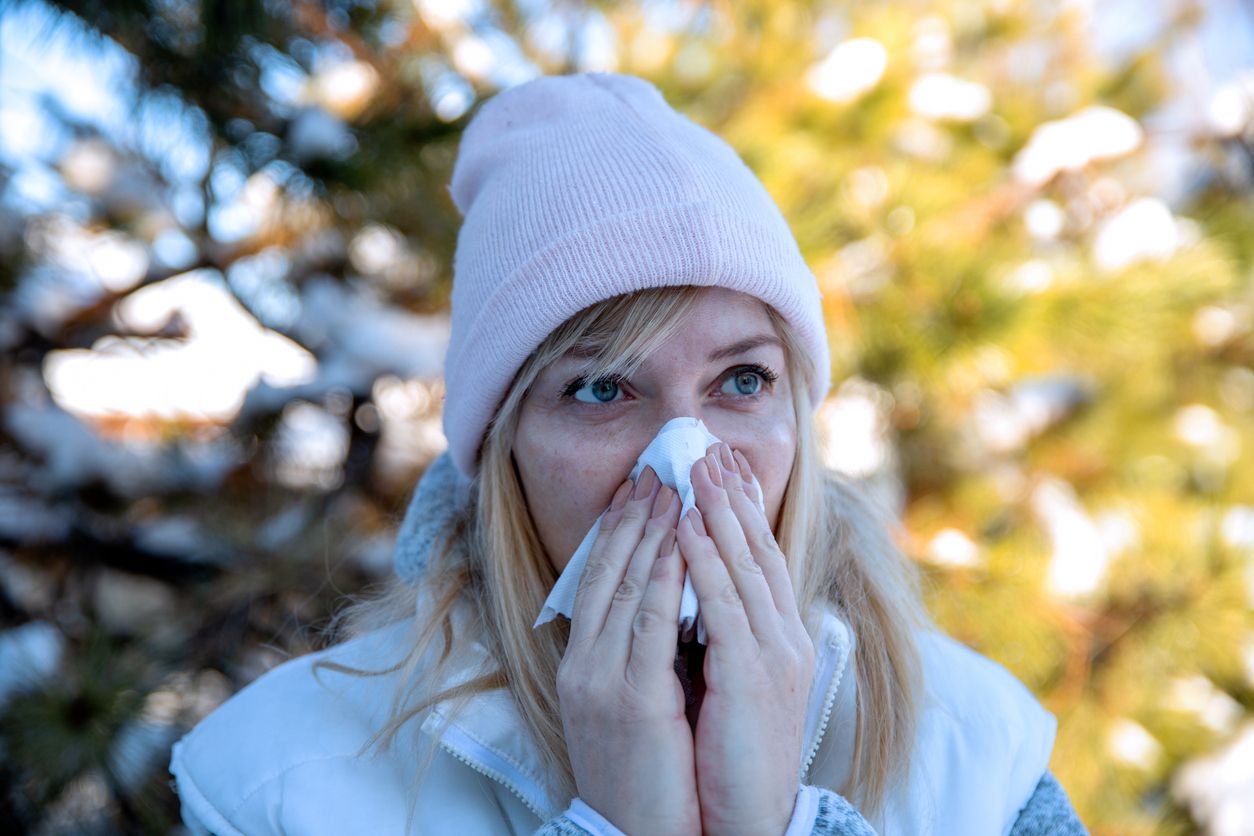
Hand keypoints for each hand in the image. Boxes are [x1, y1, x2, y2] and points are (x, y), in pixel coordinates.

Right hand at [557, 466, 698, 835]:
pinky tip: (679, 544)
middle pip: (606, 572)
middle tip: (655, 469)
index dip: (619, 532)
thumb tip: (663, 608)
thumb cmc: (641, 774)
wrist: (633, 835)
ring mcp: (602, 680)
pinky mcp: (631, 699)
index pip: (598, 581)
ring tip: (670, 487)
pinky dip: (664, 578)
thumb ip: (637, 655)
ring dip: (651, 533)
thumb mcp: (630, 705)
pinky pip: (648, 624)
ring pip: (625, 588)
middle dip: (633, 517)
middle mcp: (584, 664)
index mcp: (583, 665)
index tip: (639, 490)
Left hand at [678, 444, 814, 835]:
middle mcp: (782, 636)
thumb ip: (720, 638)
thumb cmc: (734, 755)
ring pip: (743, 565)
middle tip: (708, 446)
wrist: (750, 817)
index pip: (759, 557)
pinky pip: (723, 605)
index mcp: (777, 638)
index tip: (720, 466)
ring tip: (694, 466)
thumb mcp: (730, 685)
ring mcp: (772, 653)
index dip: (740, 509)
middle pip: (757, 548)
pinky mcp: (752, 676)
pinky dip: (703, 561)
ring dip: (717, 511)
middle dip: (731, 494)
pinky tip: (682, 526)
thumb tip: (693, 599)